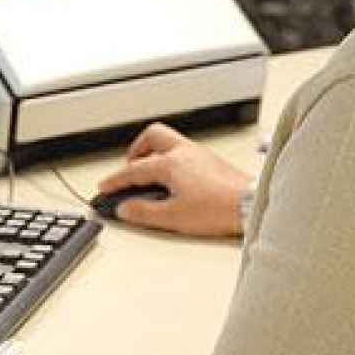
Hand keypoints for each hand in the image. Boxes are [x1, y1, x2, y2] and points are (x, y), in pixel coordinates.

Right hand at [97, 122, 251, 236]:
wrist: (250, 204)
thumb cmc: (218, 208)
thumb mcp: (174, 217)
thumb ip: (145, 213)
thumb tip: (125, 209)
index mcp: (170, 164)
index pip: (134, 170)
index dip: (116, 180)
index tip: (105, 187)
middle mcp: (184, 152)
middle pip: (152, 137)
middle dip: (135, 150)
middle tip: (128, 168)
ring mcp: (199, 154)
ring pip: (169, 140)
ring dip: (154, 152)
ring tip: (149, 171)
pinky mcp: (211, 160)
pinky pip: (183, 150)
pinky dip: (171, 158)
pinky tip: (175, 177)